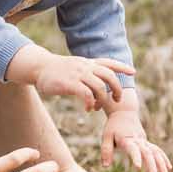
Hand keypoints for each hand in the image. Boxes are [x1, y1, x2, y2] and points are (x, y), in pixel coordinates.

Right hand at [16, 46, 133, 112]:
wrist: (39, 68)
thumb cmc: (57, 71)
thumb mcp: (74, 66)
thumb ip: (86, 72)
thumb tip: (97, 82)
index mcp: (88, 63)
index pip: (109, 62)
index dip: (122, 66)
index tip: (133, 72)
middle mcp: (86, 66)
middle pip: (109, 75)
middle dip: (116, 89)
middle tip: (116, 100)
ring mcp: (78, 74)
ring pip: (100, 86)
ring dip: (102, 99)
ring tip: (97, 107)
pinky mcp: (70, 83)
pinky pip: (86, 94)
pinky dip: (90, 103)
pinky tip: (88, 108)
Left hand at [101, 108, 171, 171]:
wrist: (124, 112)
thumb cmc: (113, 126)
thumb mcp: (106, 136)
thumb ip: (106, 151)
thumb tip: (105, 166)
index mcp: (127, 139)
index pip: (133, 149)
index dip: (136, 158)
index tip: (138, 168)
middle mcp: (138, 140)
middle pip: (147, 152)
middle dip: (152, 165)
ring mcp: (144, 141)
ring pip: (156, 152)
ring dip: (161, 164)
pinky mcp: (147, 142)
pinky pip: (157, 150)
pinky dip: (164, 158)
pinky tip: (169, 168)